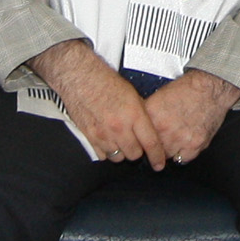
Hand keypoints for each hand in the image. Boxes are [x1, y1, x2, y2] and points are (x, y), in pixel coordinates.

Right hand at [33, 39, 163, 167]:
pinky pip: (102, 155)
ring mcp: (102, 134)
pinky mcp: (89, 136)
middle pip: (134, 154)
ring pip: (118, 157)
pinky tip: (108, 140)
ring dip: (122, 151)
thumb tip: (147, 129)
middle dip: (138, 151)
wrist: (79, 76)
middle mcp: (118, 127)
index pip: (150, 143)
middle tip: (136, 143)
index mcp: (133, 115)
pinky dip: (107, 151)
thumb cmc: (104, 81)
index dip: (157, 156)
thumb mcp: (132, 94)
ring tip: (121, 140)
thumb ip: (140, 114)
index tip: (159, 163)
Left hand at [145, 69, 239, 164]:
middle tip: (159, 140)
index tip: (142, 141)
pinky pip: (183, 159)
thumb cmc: (188, 89)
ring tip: (171, 141)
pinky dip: (182, 154)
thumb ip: (147, 113)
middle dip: (154, 145)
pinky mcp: (195, 144)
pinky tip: (183, 144)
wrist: (211, 88)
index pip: (138, 137)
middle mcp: (165, 128)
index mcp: (153, 115)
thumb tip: (139, 123)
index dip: (140, 139)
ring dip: (167, 151)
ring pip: (166, 156)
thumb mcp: (159, 95)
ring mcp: (180, 138)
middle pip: (151, 149)